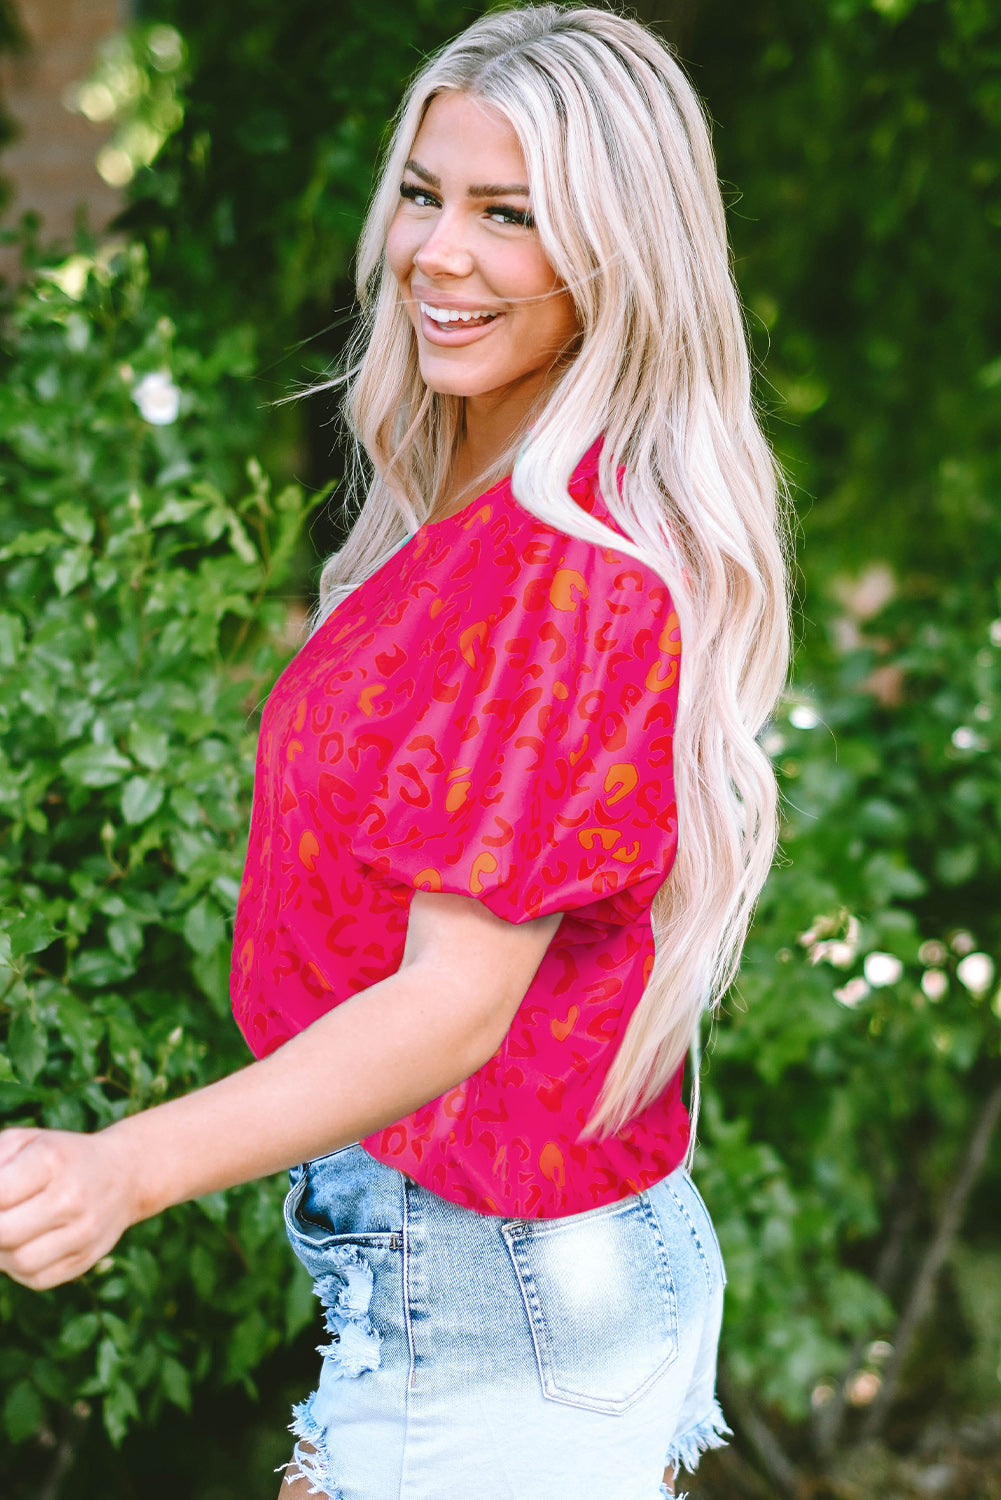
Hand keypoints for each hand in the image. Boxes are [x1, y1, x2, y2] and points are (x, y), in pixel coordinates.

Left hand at [0, 1126, 137, 1290]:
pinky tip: (23, 1245)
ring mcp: (83, 1232)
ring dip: (1, 1253)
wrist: (124, 1173)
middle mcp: (72, 1197)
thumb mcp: (24, 1142)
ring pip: (18, 1263)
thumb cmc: (58, 1156)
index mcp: (52, 1160)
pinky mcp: (84, 1259)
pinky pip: (36, 1278)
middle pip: (4, 1233)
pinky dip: (18, 1268)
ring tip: (7, 1234)